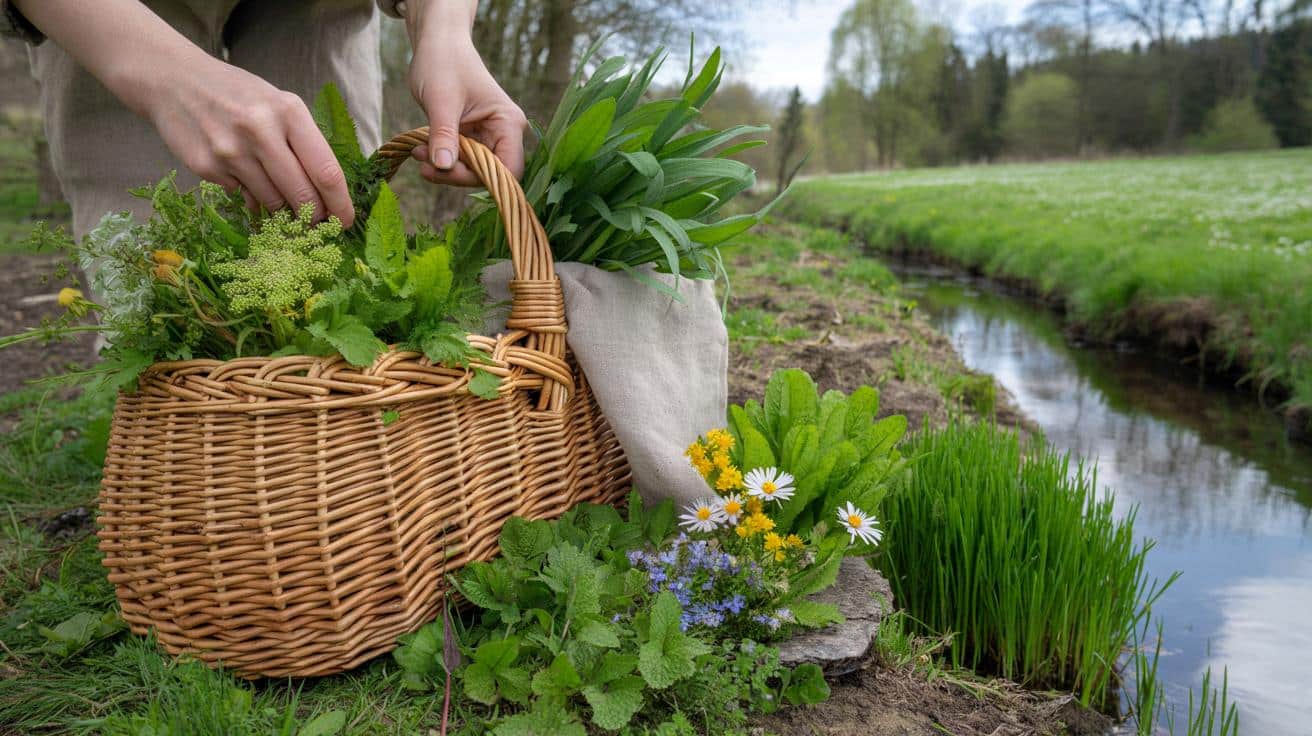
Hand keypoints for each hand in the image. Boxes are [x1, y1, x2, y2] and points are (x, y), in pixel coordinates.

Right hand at [13, 0, 354, 224]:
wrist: (175, 81)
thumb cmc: (238, 95)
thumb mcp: (278, 104)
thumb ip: (302, 143)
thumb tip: (324, 197)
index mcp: (288, 111)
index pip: (326, 171)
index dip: (340, 204)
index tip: (346, 221)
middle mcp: (261, 130)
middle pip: (302, 194)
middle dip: (315, 215)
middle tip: (318, 222)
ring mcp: (231, 151)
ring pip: (273, 202)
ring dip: (283, 210)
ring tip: (282, 199)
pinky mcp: (207, 167)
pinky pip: (243, 197)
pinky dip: (252, 197)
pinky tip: (245, 177)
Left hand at [405, 2, 527, 184]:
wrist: (438, 44)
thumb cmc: (443, 63)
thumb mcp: (441, 100)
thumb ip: (444, 134)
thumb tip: (443, 165)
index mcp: (508, 122)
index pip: (509, 169)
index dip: (482, 178)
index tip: (447, 170)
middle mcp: (506, 133)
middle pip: (491, 174)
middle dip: (457, 174)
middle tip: (424, 166)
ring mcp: (491, 136)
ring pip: (474, 171)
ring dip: (446, 169)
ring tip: (418, 155)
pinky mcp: (475, 138)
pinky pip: (463, 161)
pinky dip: (442, 160)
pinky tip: (423, 151)